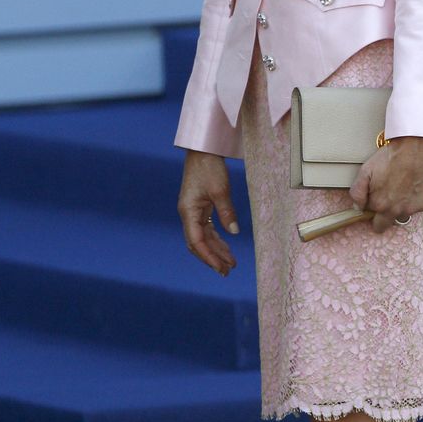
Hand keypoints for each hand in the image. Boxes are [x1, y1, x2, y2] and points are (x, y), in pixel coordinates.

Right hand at [177, 150, 238, 274]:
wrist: (203, 150)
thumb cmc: (209, 167)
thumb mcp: (220, 189)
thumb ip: (227, 212)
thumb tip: (234, 233)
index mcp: (188, 212)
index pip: (196, 241)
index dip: (209, 257)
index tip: (221, 268)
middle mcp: (187, 214)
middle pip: (198, 243)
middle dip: (212, 258)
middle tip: (228, 271)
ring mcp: (192, 211)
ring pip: (203, 237)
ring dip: (216, 250)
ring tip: (231, 263)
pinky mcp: (199, 207)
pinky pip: (206, 228)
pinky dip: (216, 239)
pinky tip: (226, 246)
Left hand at [350, 136, 422, 233]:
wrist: (415, 149)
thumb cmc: (391, 157)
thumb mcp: (365, 171)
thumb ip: (357, 192)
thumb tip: (358, 206)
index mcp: (380, 205)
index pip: (372, 219)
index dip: (372, 209)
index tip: (375, 200)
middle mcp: (395, 211)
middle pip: (385, 225)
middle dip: (383, 216)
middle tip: (387, 197)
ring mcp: (411, 209)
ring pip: (402, 215)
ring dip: (399, 207)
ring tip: (401, 189)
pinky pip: (416, 208)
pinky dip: (413, 200)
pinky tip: (412, 186)